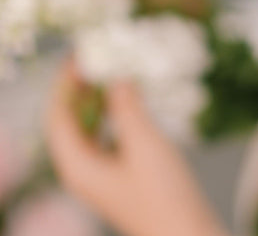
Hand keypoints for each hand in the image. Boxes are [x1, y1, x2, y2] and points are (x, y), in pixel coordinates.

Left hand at [45, 60, 226, 235]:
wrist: (185, 233)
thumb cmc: (164, 195)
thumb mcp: (145, 144)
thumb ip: (127, 107)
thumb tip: (115, 74)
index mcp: (77, 166)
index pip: (58, 117)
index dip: (64, 84)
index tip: (80, 54)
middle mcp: (82, 170)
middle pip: (70, 121)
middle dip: (80, 88)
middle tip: (99, 55)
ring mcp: (101, 173)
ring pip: (88, 127)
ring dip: (97, 99)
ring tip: (113, 69)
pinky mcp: (119, 174)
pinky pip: (106, 135)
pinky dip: (113, 113)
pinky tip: (130, 98)